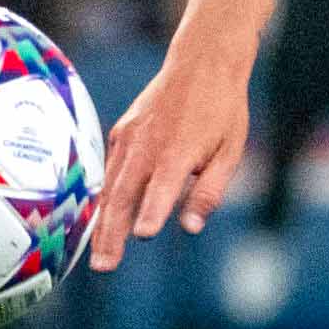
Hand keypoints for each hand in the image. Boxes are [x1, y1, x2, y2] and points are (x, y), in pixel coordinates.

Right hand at [89, 41, 253, 271]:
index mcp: (177, 150)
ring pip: (110, 188)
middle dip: (112, 234)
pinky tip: (102, 223)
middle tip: (104, 267)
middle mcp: (147, 145)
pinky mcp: (121, 133)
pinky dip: (103, 198)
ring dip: (102, 224)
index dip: (152, 211)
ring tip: (99, 258)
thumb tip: (190, 227)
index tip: (142, 235)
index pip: (161, 188)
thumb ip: (209, 190)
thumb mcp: (230, 150)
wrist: (201, 61)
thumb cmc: (221, 110)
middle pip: (124, 195)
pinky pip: (109, 171)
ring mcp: (129, 138)